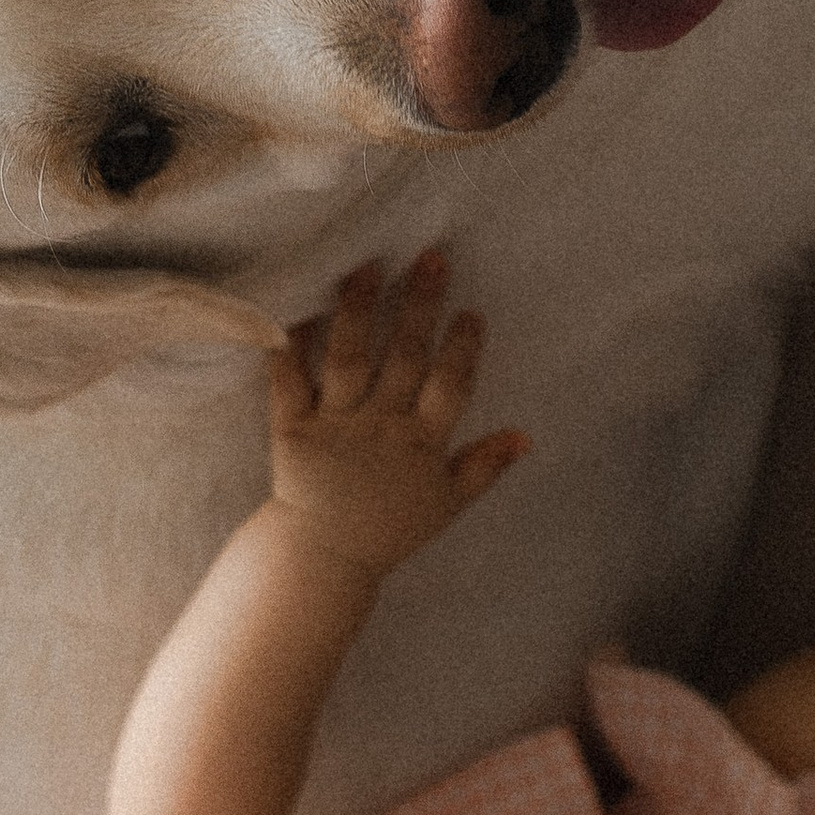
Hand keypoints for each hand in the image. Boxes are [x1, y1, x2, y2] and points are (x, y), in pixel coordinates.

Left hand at [267, 255, 528, 579]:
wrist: (322, 556)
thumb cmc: (388, 528)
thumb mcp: (447, 504)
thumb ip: (485, 466)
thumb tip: (526, 435)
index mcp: (422, 444)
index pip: (450, 386)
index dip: (463, 348)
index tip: (472, 311)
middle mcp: (380, 427)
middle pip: (405, 358)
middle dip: (421, 306)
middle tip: (432, 258)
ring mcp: (334, 426)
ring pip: (348, 359)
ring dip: (360, 311)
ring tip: (368, 267)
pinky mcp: (291, 430)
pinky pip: (288, 382)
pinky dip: (289, 346)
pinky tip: (297, 306)